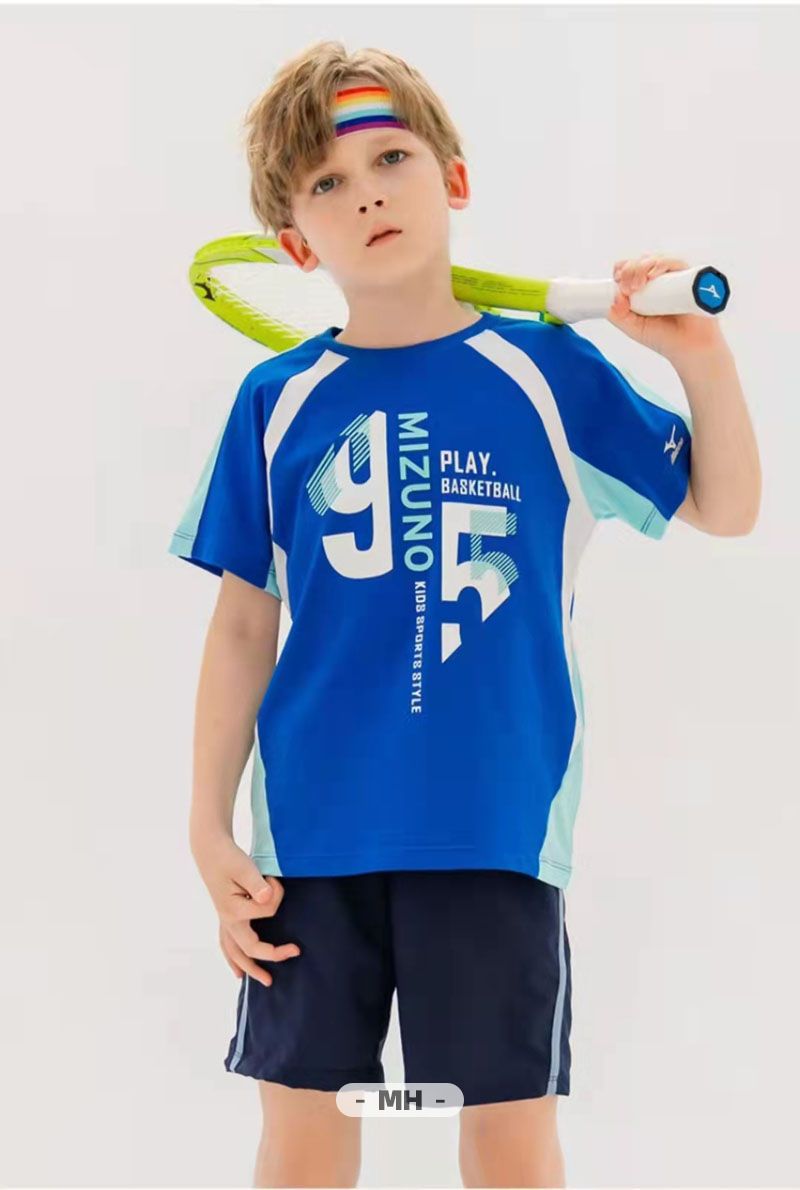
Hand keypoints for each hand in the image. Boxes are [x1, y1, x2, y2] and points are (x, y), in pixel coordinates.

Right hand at [191, 832, 300, 987]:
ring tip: (264, 981)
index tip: (274, 880)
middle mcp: (227, 920)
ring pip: (235, 953)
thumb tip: (268, 897)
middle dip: (272, 955)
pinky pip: (227, 945)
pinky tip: (237, 970)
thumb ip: (257, 884)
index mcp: (233, 911)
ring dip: (249, 967)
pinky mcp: (225, 916)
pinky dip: (233, 958)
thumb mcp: (244, 867)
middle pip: (249, 949)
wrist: (210, 850)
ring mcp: (224, 920)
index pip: (267, 910)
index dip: (277, 895)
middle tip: (293, 953)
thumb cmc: (228, 858)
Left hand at [607, 253, 726, 364]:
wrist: (691, 348)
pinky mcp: (689, 277)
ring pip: (654, 259)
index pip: (629, 269)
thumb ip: (619, 316)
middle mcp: (659, 280)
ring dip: (641, 267)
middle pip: (640, 261)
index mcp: (645, 289)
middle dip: (629, 270)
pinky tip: (653, 275)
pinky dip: (661, 265)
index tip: (616, 280)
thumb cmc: (665, 338)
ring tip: (638, 286)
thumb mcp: (634, 328)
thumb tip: (613, 297)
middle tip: (627, 288)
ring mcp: (674, 277)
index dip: (621, 270)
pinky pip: (675, 263)